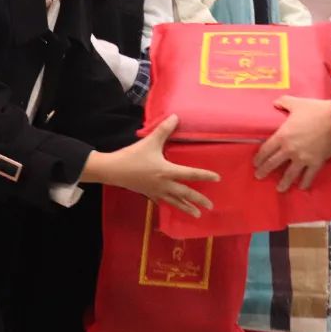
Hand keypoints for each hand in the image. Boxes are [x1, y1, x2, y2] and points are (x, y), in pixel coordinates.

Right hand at [82, 115, 219, 216]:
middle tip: (211, 206)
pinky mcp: (149, 194)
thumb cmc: (132, 156)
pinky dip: (171, 205)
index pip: (190, 174)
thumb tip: (176, 116)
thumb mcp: (150, 141)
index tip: (217, 178)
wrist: (113, 170)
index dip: (205, 176)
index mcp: (167, 171)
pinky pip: (163, 202)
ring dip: (187, 208)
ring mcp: (156, 191)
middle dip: (198, 199)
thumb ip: (164, 130)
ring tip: (198, 215)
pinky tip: (175, 208)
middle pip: (185, 193)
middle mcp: (164, 184)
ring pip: (175, 202)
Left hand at [254, 96, 330, 191]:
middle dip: (264, 171)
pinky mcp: (315, 163)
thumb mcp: (297, 103)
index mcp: (282, 136)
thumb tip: (276, 103)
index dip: (259, 157)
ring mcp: (302, 158)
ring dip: (283, 182)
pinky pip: (308, 176)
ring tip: (279, 188)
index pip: (266, 150)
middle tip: (259, 176)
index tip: (256, 163)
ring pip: (289, 174)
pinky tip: (302, 187)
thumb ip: (284, 102)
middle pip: (273, 163)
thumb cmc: (316, 111)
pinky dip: (305, 183)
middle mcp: (290, 150)